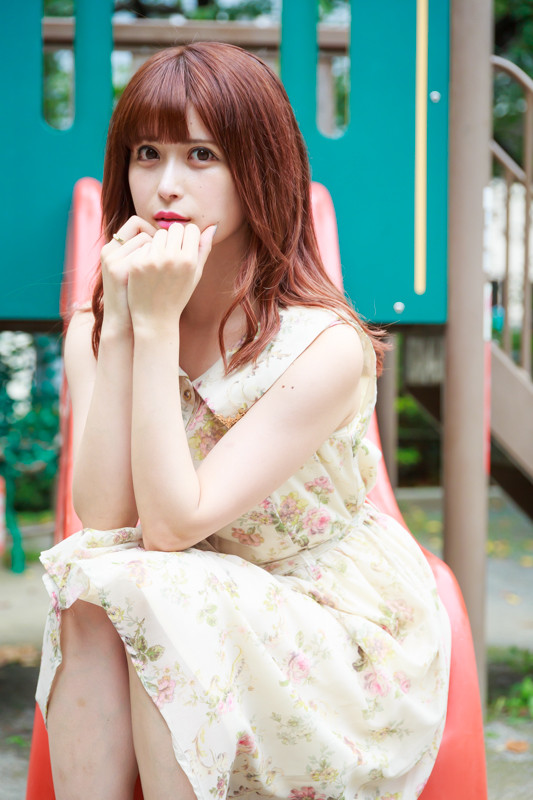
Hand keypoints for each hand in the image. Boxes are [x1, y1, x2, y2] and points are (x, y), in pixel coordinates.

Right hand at [100, 216, 156, 332]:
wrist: (127, 322)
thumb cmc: (138, 296)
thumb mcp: (136, 270)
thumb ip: (145, 250)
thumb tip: (164, 231)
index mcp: (113, 249)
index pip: (136, 223)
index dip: (154, 232)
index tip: (164, 247)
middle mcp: (110, 251)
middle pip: (142, 229)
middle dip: (159, 241)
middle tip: (166, 257)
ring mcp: (113, 261)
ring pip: (146, 241)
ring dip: (159, 253)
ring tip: (160, 270)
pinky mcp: (120, 271)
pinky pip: (147, 255)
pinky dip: (157, 264)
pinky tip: (156, 278)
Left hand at [126, 222, 216, 332]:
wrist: (155, 317)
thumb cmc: (178, 295)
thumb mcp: (195, 275)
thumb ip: (203, 250)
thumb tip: (212, 227)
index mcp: (189, 260)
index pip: (191, 229)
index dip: (189, 237)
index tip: (185, 246)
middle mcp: (172, 257)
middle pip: (175, 228)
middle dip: (175, 237)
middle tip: (172, 253)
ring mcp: (153, 260)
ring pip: (158, 234)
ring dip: (160, 243)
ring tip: (161, 260)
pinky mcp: (137, 263)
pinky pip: (145, 245)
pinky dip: (147, 253)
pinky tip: (149, 268)